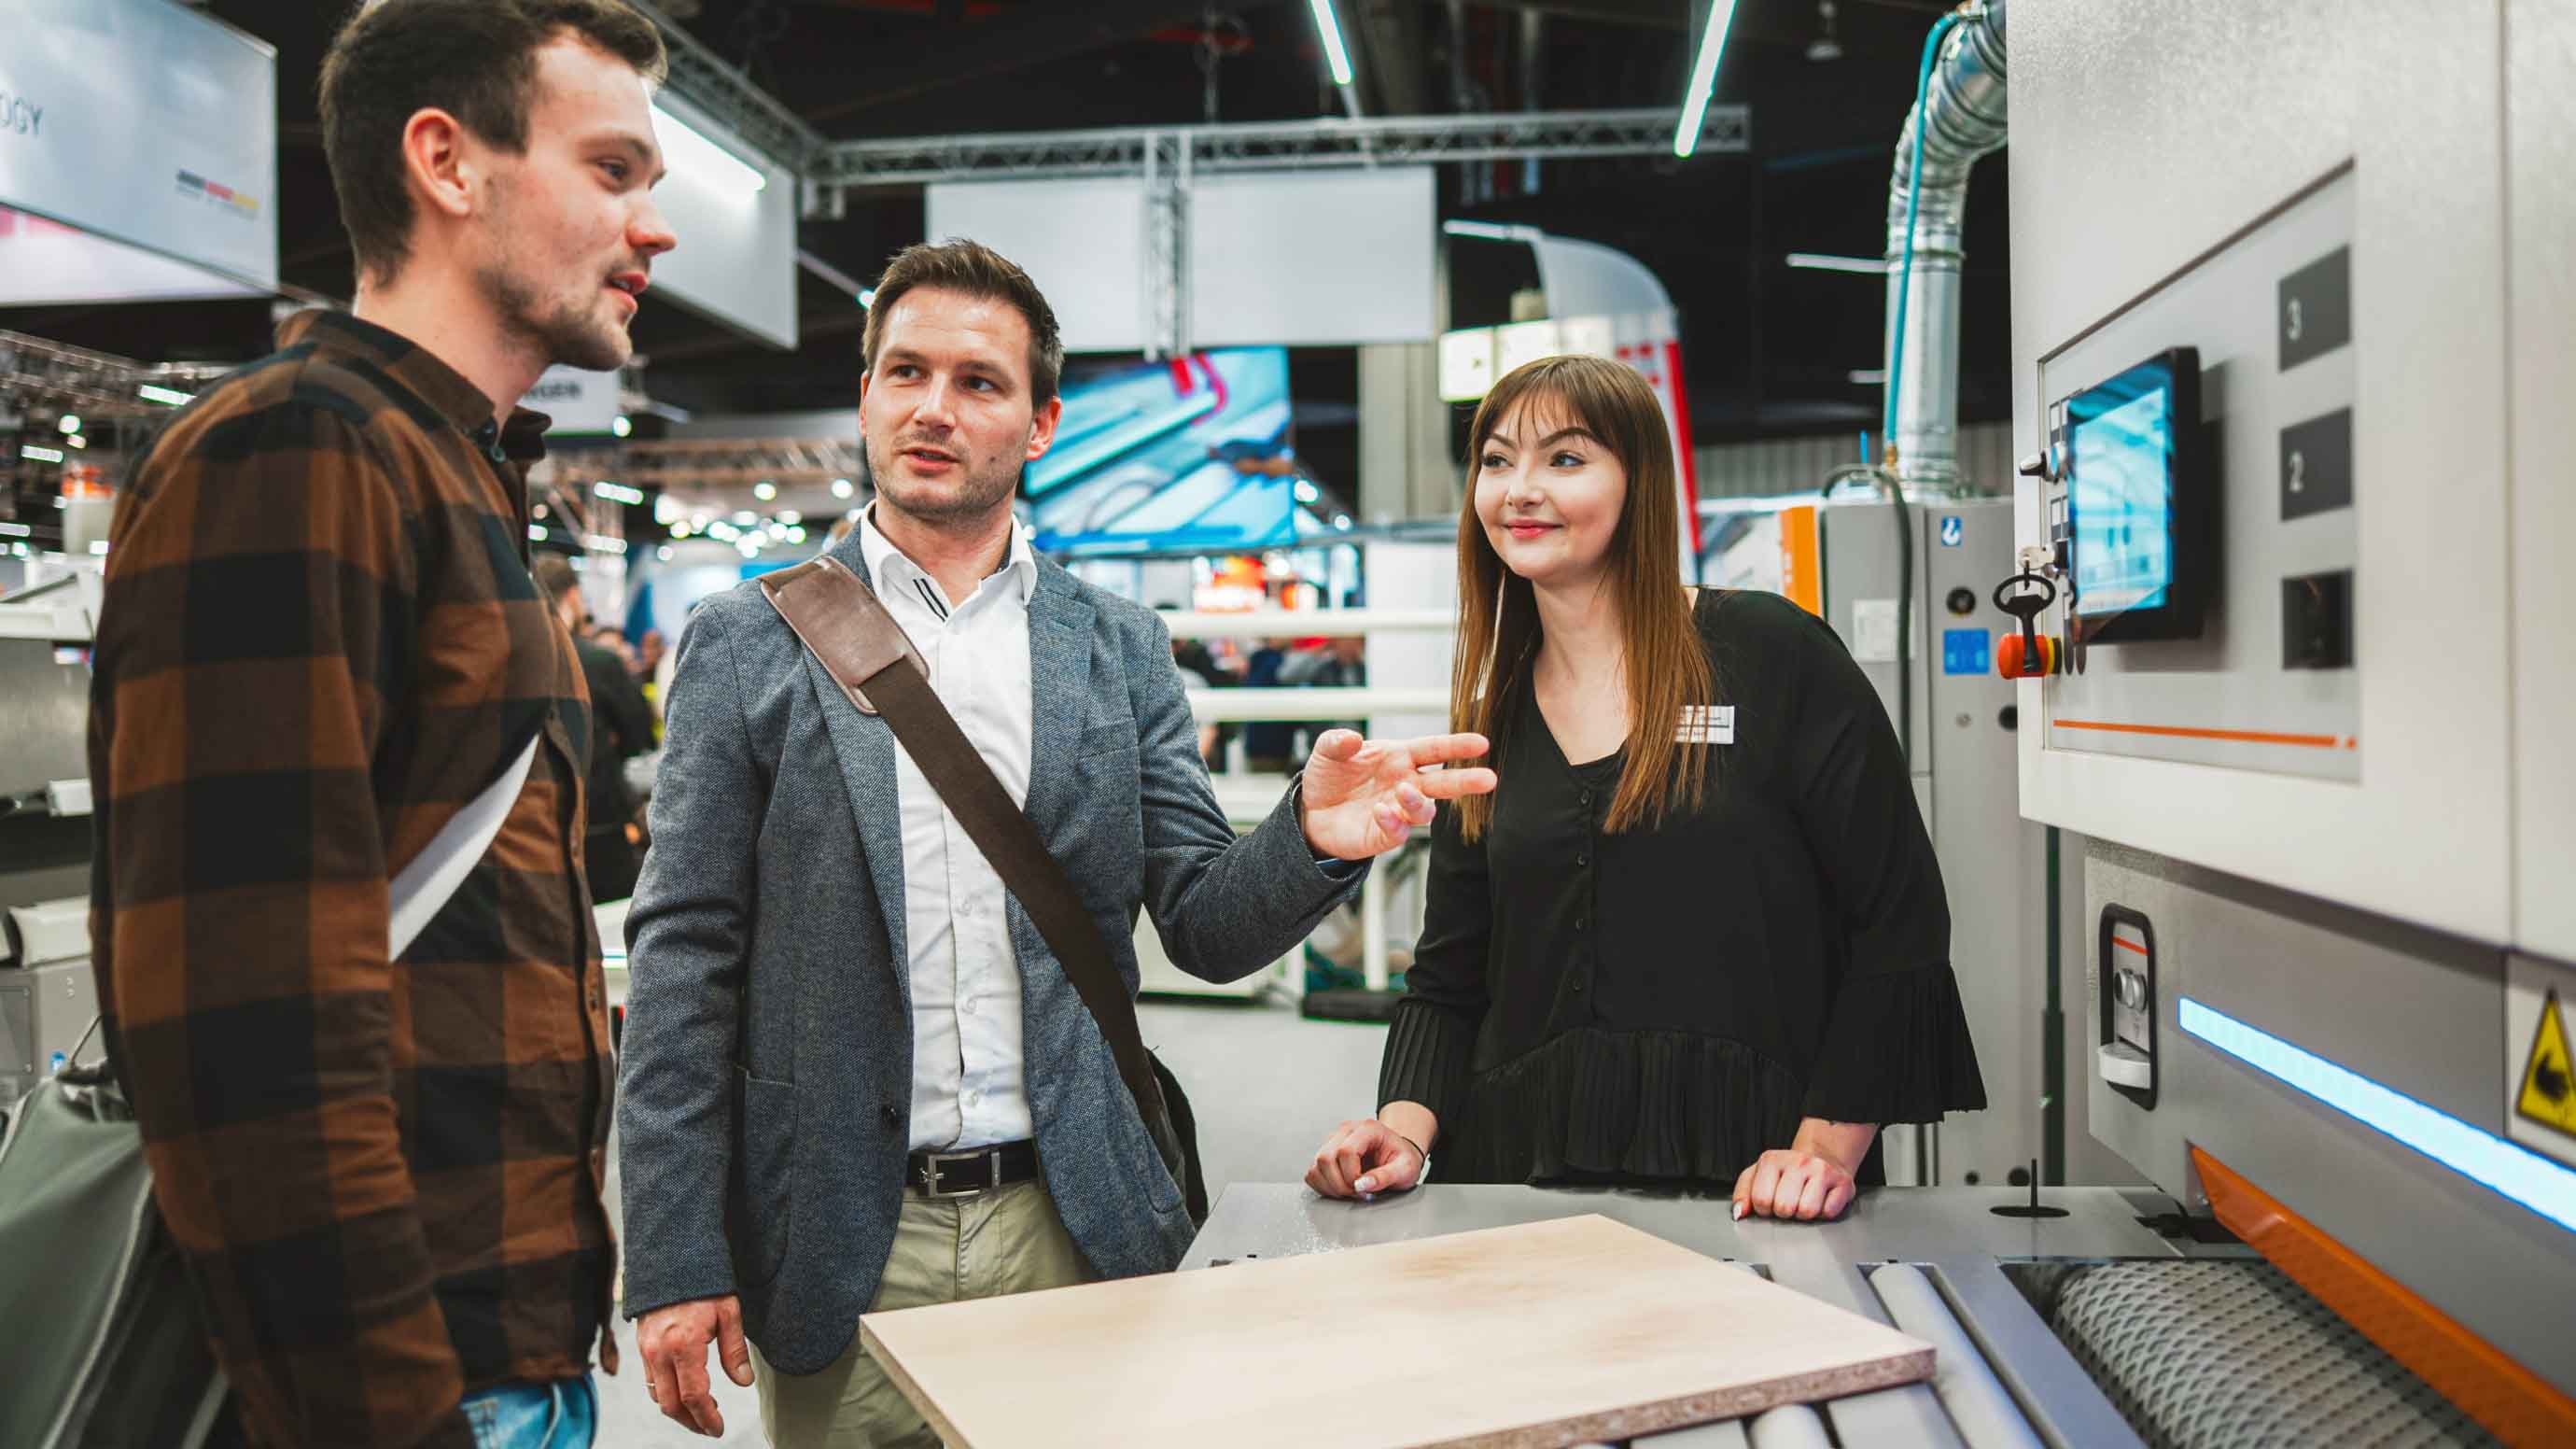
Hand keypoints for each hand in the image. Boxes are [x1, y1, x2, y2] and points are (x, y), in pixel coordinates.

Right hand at [639, 1295, 752, 1436]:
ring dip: (678, 1410)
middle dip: (691, 1422)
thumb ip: (735, 1351)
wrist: (671, 1257)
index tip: (718, 1429)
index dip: (706, 1418)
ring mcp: (647, 1349)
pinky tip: (685, 1389)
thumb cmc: (704, 1282)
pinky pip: (650, 1380)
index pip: (693, 1396)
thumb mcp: (728, 1312)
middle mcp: (659, 1351)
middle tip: (710, 1427)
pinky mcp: (642, 1345)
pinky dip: (667, 1393)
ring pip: (658, 1395)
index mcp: (684, 1345)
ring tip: (702, 1410)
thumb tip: (744, 1382)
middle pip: (671, 1405)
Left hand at [1298, 730, 1496, 860]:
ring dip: (1418, 801)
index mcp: (1399, 757)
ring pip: (1424, 810)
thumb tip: (1351, 738)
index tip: (1481, 743)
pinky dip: (1393, 822)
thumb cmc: (1329, 778)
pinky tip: (1380, 811)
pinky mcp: (1384, 835)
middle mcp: (1405, 783)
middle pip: (1443, 782)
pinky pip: (1398, 832)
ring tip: (1404, 791)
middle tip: (1488, 779)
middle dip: (1466, 780)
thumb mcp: (1326, 751)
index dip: (1457, 746)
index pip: (1434, 749)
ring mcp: (1397, 810)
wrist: (1311, 812)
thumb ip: (1337, 741)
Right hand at [1305, 1118, 1426, 1198]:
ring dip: (1330, 1186)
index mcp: (1367, 1129)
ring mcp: (1334, 1140)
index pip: (1346, 1151)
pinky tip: (1340, 1189)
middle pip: (1326, 1158)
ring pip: (1316, 1165)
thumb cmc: (1403, 1159)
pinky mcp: (1326, 1153)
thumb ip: (1386, 1176)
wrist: (1398, 1154)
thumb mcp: (1405, 1169)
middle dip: (1339, 1184)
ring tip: (1350, 1192)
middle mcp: (1347, 1130)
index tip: (1364, 1189)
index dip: (1352, 1175)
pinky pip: (1313, 1172)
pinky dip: (1322, 1186)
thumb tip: (1362, 1185)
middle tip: (1357, 1193)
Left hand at [1731, 1148, 1857, 1222]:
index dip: (1764, 1208)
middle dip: (1784, 1212)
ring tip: (1803, 1201)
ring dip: (1804, 1214)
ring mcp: (1822, 1170)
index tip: (1770, 1202)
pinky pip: (1828, 1212)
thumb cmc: (1787, 1172)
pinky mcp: (1843, 1182)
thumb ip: (1743, 1194)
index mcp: (1772, 1160)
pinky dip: (1823, 1213)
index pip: (1761, 1199)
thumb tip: (1739, 1213)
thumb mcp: (1758, 1176)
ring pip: (1807, 1211)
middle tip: (1789, 1202)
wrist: (1822, 1157)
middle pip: (1784, 1207)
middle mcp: (1798, 1161)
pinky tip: (1821, 1201)